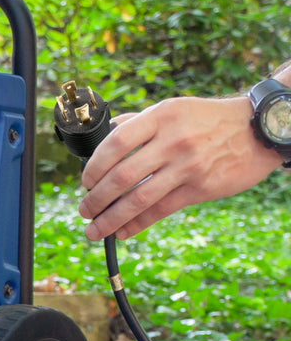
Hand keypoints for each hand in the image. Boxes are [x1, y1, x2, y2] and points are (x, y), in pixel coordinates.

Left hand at [78, 96, 282, 239]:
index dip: (95, 165)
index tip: (86, 181)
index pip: (116, 142)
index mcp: (160, 117)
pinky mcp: (200, 188)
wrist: (257, 130)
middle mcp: (172, 141)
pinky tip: (122, 232)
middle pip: (122, 175)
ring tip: (94, 229)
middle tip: (84, 210)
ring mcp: (187, 166)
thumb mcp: (173, 108)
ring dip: (111, 218)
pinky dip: (138, 224)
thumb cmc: (207, 119)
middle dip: (97, 198)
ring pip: (139, 198)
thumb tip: (107, 132)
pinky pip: (161, 210)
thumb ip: (139, 121)